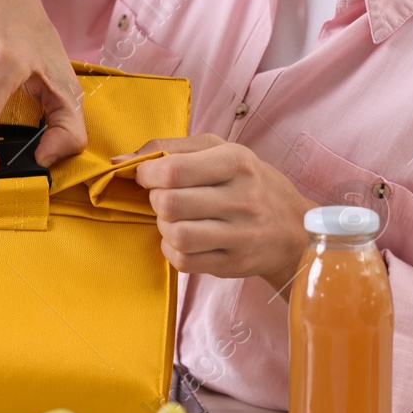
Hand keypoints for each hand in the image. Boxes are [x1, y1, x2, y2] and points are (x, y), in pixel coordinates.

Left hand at [125, 134, 316, 294]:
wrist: (293, 228)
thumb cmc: (248, 181)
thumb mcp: (219, 150)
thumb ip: (169, 148)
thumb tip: (119, 160)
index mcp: (236, 161)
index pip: (174, 170)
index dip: (147, 174)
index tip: (147, 176)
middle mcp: (242, 198)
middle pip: (169, 204)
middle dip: (155, 201)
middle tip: (164, 198)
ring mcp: (240, 234)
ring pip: (176, 235)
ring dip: (164, 228)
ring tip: (174, 220)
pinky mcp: (234, 264)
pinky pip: (184, 261)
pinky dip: (173, 250)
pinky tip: (184, 240)